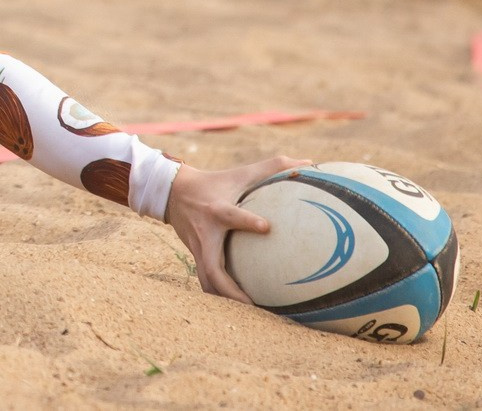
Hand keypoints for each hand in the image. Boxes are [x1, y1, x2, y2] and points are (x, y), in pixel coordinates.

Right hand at [164, 155, 308, 303]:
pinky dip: (221, 296)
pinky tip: (241, 311)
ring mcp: (198, 248)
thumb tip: (309, 163)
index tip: (267, 227)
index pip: (231, 215)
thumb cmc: (215, 182)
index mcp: (217, 210)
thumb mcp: (240, 173)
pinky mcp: (196, 257)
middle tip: (253, 306)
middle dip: (229, 289)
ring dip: (225, 300)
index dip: (247, 221)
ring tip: (250, 317)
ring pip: (206, 281)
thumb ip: (273, 167)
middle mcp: (205, 234)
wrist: (171, 192)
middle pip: (210, 267)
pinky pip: (207, 281)